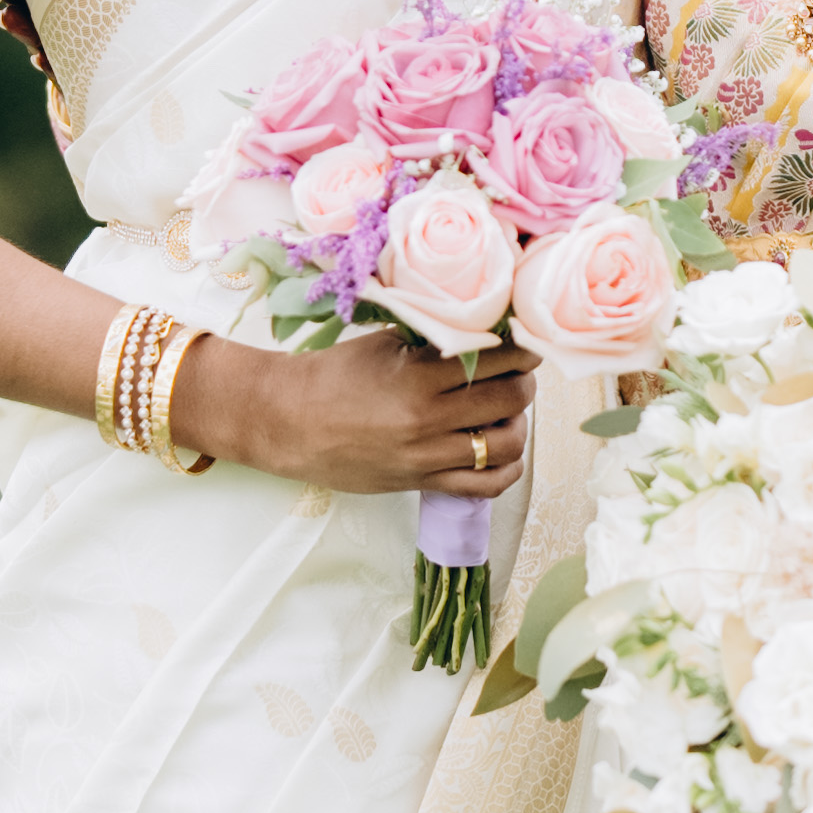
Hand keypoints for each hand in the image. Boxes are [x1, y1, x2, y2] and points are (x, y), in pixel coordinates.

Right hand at [174, 322, 539, 497]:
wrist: (287, 422)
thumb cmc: (332, 376)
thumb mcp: (384, 343)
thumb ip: (432, 338)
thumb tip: (483, 325)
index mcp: (418, 377)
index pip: (498, 359)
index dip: (522, 348)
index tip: (525, 341)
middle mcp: (428, 420)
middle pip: (511, 400)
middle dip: (523, 382)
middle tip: (517, 371)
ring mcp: (426, 457)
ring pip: (506, 446)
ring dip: (517, 425)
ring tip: (505, 411)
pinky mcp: (421, 483)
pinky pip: (483, 487)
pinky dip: (503, 469)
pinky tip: (496, 449)